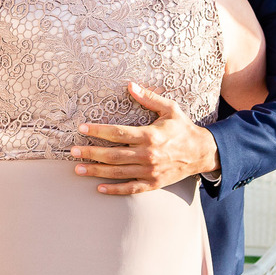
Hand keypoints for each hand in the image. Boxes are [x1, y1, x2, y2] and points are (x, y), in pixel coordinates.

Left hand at [70, 83, 219, 194]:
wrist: (203, 153)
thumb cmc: (183, 128)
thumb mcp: (170, 109)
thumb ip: (149, 98)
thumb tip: (130, 85)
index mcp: (150, 135)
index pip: (118, 133)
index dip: (98, 131)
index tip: (82, 129)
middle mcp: (148, 155)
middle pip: (113, 155)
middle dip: (91, 153)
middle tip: (72, 151)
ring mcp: (150, 171)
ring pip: (118, 172)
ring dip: (96, 171)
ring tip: (77, 169)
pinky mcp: (153, 183)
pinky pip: (131, 188)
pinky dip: (114, 189)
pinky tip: (98, 188)